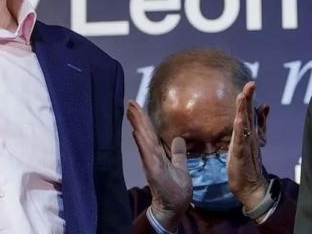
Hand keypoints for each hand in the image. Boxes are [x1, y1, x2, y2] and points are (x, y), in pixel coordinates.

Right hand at [127, 101, 190, 229]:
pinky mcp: (153, 171)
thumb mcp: (180, 167)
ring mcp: (151, 163)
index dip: (143, 119)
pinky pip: (147, 153)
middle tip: (130, 101)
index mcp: (158, 155)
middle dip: (138, 117)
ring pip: (144, 139)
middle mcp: (152, 156)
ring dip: (138, 125)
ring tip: (131, 110)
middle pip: (145, 133)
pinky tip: (136, 131)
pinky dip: (141, 142)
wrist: (174, 208)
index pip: (150, 133)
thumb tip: (178, 138)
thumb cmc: (176, 190)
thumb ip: (178, 153)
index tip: (136, 105)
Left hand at [228, 81, 268, 210]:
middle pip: (249, 114)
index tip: (251, 85)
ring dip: (244, 110)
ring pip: (245, 124)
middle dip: (249, 98)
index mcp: (249, 134)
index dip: (249, 99)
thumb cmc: (247, 165)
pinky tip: (239, 120)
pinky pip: (242, 140)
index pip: (250, 113)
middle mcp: (249, 137)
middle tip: (251, 83)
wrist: (251, 187)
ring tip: (243, 96)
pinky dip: (241, 129)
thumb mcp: (248, 143)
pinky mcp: (242, 155)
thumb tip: (258, 111)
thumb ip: (253, 128)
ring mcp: (247, 145)